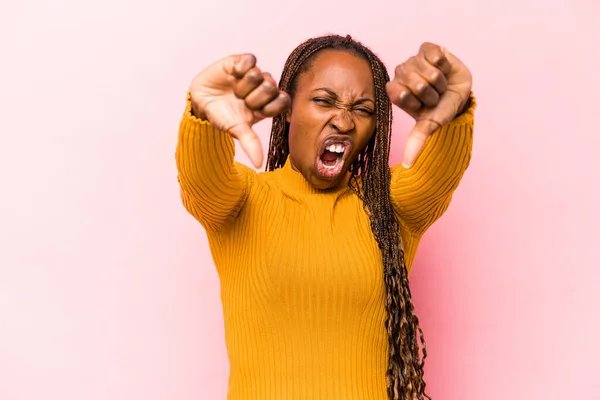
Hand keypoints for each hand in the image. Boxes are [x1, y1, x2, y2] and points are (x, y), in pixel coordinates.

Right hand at [189, 54, 290, 167]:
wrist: (200, 102)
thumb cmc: (222, 116)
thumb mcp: (236, 129)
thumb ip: (250, 143)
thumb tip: (258, 164)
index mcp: (268, 104)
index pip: (283, 100)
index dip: (269, 105)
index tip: (255, 111)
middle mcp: (263, 88)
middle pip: (271, 87)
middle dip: (253, 97)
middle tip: (241, 101)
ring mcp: (253, 74)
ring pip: (260, 74)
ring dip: (243, 86)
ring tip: (234, 90)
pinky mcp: (241, 62)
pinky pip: (251, 60)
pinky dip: (241, 68)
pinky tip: (232, 75)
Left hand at [386, 42, 471, 166]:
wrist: (459, 94)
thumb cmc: (441, 109)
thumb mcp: (430, 125)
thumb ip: (417, 140)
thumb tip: (408, 164)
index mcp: (395, 91)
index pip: (399, 93)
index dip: (416, 100)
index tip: (424, 105)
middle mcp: (401, 74)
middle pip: (416, 83)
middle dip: (431, 93)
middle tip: (434, 95)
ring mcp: (413, 60)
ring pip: (427, 70)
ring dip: (440, 80)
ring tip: (440, 84)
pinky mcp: (426, 49)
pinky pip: (434, 54)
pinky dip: (444, 64)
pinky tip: (443, 68)